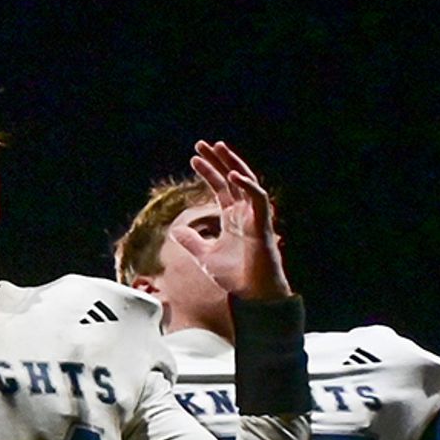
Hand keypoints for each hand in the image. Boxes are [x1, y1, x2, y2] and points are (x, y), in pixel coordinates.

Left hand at [184, 141, 290, 302]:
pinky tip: (232, 175)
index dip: (209, 172)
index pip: (220, 188)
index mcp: (233, 218)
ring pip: (247, 183)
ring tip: (218, 149)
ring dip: (232, 164)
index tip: (193, 158)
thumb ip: (192, 242)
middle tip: (203, 144)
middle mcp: (245, 214)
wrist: (251, 295)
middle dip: (219, 160)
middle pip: (232, 180)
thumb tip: (176, 230)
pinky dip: (246, 186)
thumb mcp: (204, 256)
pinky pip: (258, 200)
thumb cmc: (235, 277)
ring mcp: (255, 218)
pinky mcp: (262, 226)